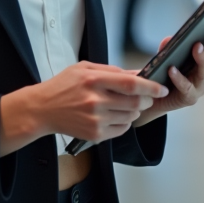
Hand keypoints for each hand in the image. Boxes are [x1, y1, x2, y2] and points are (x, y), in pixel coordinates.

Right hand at [0, 62, 167, 155]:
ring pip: (131, 117)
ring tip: (124, 104)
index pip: (131, 84)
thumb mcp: (85, 68)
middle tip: (145, 97)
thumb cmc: (63, 86)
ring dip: (134, 111)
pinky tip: (113, 115)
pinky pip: (121, 129)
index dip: (150, 87)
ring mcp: (95, 119)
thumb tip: (139, 73)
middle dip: (146, 100)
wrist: (42, 109)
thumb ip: (113, 71)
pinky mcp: (95, 134)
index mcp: (94, 80)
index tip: (161, 88)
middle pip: (135, 103)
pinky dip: (124, 122)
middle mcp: (95, 101)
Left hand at [134, 19, 203, 125]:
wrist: (155, 99)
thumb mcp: (167, 56)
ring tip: (197, 45)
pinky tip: (171, 69)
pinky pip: (185, 87)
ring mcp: (200, 87)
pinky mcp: (189, 98)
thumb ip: (169, 47)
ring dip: (202, 58)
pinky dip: (179, 77)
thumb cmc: (165, 74)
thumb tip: (170, 38)